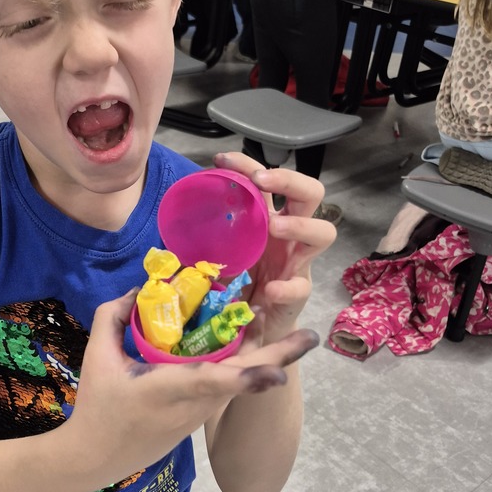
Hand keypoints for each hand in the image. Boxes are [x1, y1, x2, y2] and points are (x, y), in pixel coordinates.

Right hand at [67, 289, 317, 483]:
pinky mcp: (202, 416)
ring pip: (240, 381)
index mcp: (167, 389)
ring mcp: (201, 412)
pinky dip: (244, 364)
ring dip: (264, 354)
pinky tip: (251, 338)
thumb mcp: (97, 357)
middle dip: (279, 358)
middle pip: (243, 381)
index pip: (211, 383)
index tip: (280, 373)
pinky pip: (229, 385)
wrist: (97, 457)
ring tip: (282, 321)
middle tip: (311, 336)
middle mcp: (193, 404)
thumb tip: (141, 289)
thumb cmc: (98, 406)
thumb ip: (114, 316)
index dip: (248, 378)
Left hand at [212, 150, 335, 341]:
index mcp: (268, 220)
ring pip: (323, 232)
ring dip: (300, 226)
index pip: (268, 181)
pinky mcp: (298, 295)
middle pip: (311, 193)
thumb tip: (169, 219)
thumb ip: (201, 237)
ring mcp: (298, 263)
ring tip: (275, 228)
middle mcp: (289, 236)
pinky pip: (301, 287)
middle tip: (262, 181)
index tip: (222, 161)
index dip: (249, 165)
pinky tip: (270, 291)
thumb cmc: (237, 285)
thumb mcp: (216, 255)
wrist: (251, 331)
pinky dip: (286, 287)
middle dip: (289, 180)